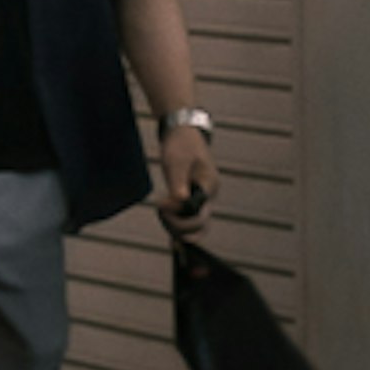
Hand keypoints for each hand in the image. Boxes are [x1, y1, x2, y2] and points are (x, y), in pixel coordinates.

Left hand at [150, 109, 214, 225]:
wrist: (183, 133)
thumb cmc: (181, 145)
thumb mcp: (177, 161)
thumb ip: (178, 181)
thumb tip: (180, 202)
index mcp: (208, 187)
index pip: (199, 214)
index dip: (180, 217)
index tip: (161, 204)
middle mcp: (208, 197)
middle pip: (199, 225)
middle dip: (178, 225)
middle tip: (160, 210)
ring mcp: (201, 199)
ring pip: (195, 226)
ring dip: (177, 228)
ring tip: (161, 214)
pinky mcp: (191, 199)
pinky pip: (189, 220)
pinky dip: (180, 228)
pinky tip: (171, 236)